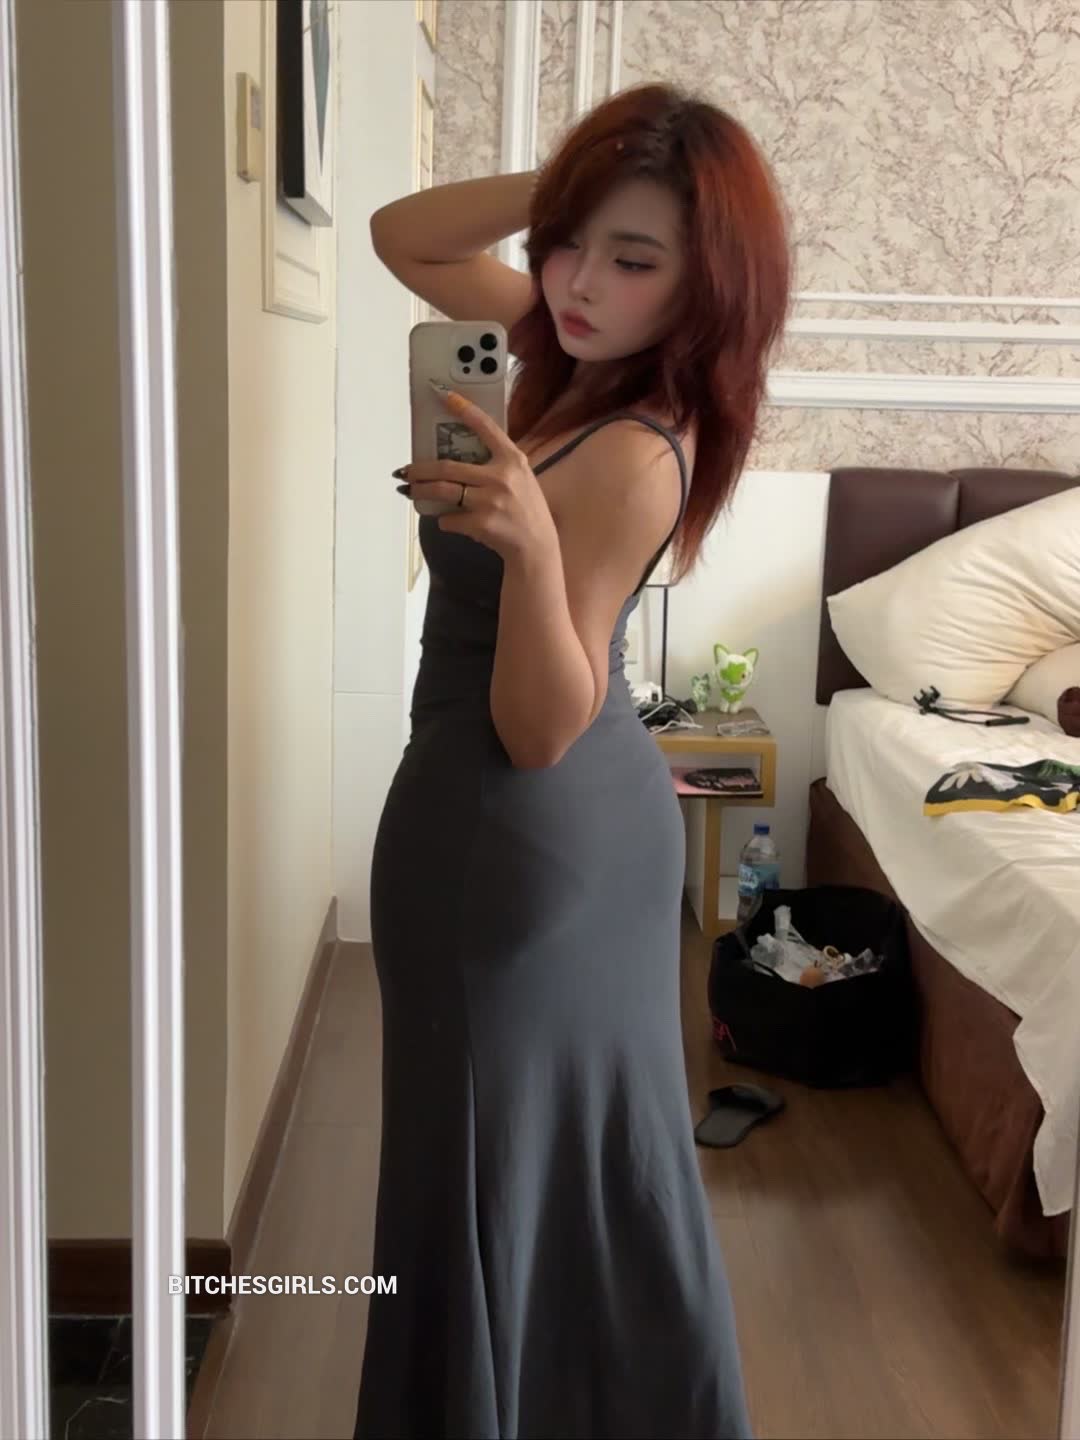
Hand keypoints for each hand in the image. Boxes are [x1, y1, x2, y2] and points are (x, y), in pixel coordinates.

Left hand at [398, 389, 558, 563]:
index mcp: (512, 460)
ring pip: (441, 490)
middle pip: (447, 466)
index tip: (444, 395)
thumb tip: (457, 458)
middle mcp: (501, 476)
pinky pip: (449, 518)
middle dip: (419, 469)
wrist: (536, 546)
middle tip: (406, 471)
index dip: (464, 409)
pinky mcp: (481, 523)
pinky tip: (446, 520)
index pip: (485, 426)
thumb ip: (496, 464)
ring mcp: (490, 500)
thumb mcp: (521, 478)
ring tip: (409, 490)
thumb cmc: (526, 510)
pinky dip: (444, 520)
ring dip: (420, 490)